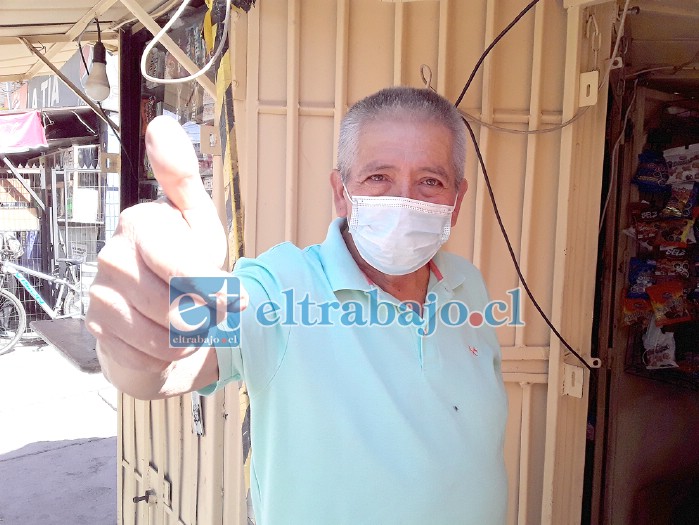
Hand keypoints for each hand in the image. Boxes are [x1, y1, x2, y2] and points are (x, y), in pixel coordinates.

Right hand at [86, 116, 243, 397]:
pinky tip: (163, 341)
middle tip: (207, 309)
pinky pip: (147, 356)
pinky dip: (167, 357)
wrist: (162, 319)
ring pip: (164, 334)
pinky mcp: (96, 331)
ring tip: (188, 323)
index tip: (233, 297)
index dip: (215, 288)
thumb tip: (161, 124)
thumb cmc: (187, 268)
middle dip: (205, 315)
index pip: (185, 265)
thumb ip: (185, 180)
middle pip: (179, 305)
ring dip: (189, 337)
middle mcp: (112, 254)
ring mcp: (99, 294)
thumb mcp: (200, 225)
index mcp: (140, 222)